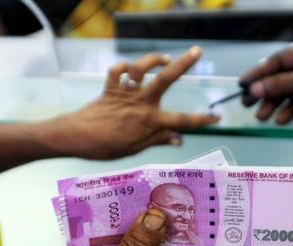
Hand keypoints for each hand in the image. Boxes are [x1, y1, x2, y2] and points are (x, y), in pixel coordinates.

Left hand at [54, 47, 219, 159]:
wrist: (76, 138)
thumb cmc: (106, 148)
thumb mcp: (135, 149)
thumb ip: (158, 140)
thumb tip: (180, 139)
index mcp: (150, 122)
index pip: (182, 121)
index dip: (201, 120)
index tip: (216, 117)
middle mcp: (141, 104)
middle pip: (166, 79)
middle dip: (184, 64)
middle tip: (197, 51)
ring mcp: (125, 94)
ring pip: (142, 69)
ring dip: (153, 59)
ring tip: (165, 58)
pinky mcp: (110, 89)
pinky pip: (117, 72)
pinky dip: (123, 68)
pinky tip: (130, 70)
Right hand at [240, 36, 292, 129]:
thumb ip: (279, 84)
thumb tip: (254, 89)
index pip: (278, 61)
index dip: (259, 73)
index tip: (243, 83)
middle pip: (278, 79)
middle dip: (264, 92)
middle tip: (247, 103)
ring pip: (284, 94)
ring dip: (273, 105)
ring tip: (262, 116)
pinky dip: (286, 112)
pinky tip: (281, 119)